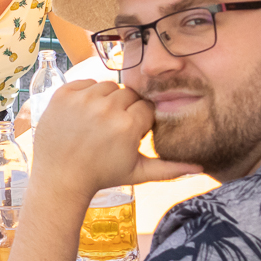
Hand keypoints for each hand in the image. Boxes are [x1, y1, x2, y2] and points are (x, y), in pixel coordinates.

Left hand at [33, 81, 198, 200]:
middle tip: (113, 129)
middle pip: (129, 94)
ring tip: (98, 122)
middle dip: (125, 109)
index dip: (141, 121)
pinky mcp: (63, 94)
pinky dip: (87, 94)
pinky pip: (85, 82)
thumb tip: (201, 167)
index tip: (131, 133)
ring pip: (108, 86)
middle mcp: (106, 108)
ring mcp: (82, 99)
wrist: (60, 178)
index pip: (146, 107)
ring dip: (107, 100)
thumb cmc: (101, 176)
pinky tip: (84, 115)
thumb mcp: (137, 173)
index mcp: (127, 125)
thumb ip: (170, 168)